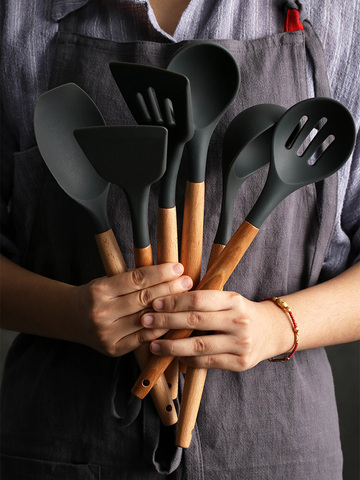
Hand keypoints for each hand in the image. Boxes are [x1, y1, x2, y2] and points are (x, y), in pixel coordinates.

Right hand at [72, 263, 192, 356]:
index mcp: (99, 291)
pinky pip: (143, 337)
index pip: (136, 280)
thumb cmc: (96, 295)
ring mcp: (107, 334)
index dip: (160, 273)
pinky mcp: (114, 349)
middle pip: (144, 299)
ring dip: (169, 309)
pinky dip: (161, 328)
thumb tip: (168, 272)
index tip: (178, 268)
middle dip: (169, 289)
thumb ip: (132, 279)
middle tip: (187, 281)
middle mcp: (102, 313)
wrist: (71, 318)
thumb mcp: (107, 280)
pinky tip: (174, 319)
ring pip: (146, 320)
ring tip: (186, 299)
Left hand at [140, 290, 293, 370]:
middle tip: (145, 321)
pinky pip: (207, 363)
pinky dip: (188, 360)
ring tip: (153, 345)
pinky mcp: (240, 363)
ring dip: (172, 346)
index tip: (154, 303)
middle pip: (196, 321)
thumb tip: (165, 302)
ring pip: (199, 346)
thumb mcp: (227, 300)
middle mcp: (239, 321)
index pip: (198, 299)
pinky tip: (174, 357)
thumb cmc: (240, 312)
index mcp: (233, 300)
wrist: (272, 331)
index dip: (174, 301)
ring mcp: (241, 344)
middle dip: (166, 321)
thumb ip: (204, 301)